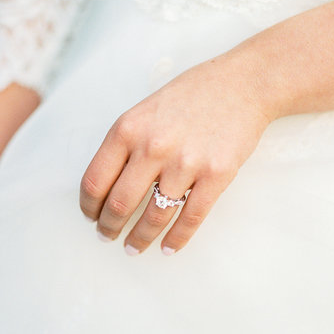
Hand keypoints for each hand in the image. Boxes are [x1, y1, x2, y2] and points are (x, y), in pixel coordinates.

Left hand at [79, 0, 333, 254]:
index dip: (89, 206)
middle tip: (107, 237)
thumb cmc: (195, 94)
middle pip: (120, 204)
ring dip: (140, 238)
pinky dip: (177, 239)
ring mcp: (186, 163)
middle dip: (109, 227)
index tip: (91, 216)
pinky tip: (168, 249)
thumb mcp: (148, 108)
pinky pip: (191, 218)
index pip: (95, 180)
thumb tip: (110, 184)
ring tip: (134, 248)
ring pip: (154, 216)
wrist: (244, 84)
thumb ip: (128, 141)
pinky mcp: (217, 176)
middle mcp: (153, 147)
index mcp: (128, 128)